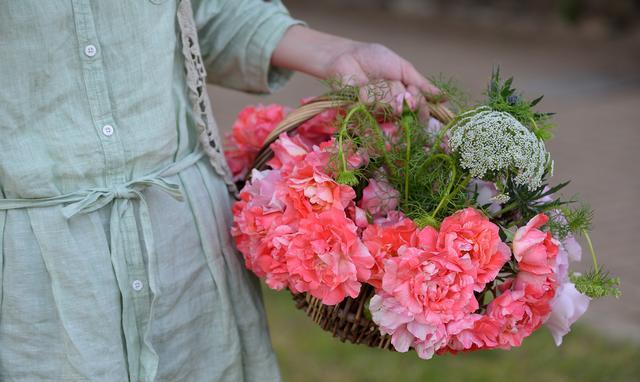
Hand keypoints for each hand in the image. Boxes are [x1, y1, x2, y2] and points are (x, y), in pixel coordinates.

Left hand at [272, 26, 441, 115]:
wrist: (348, 56)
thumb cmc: (374, 59)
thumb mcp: (403, 68)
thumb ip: (421, 83)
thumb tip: (444, 97)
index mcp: (404, 99)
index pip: (420, 111)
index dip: (421, 106)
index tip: (417, 95)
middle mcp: (392, 110)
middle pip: (408, 112)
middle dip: (406, 97)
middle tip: (399, 86)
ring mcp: (377, 114)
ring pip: (392, 109)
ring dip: (388, 91)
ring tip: (377, 81)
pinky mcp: (361, 114)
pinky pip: (374, 108)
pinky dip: (372, 93)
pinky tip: (364, 86)